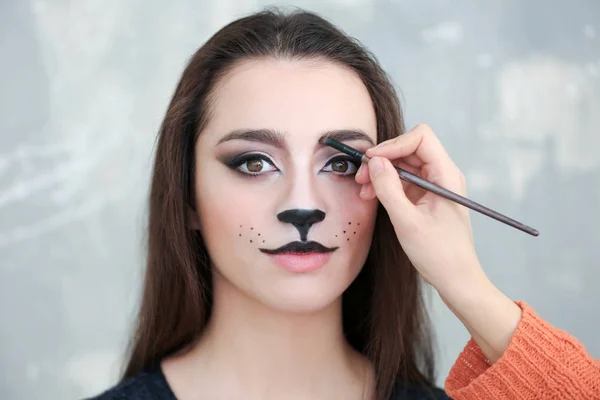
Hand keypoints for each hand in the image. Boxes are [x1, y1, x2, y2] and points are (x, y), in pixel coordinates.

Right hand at [356, 124, 521, 362]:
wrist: (456, 279)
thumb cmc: (439, 254)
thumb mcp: (407, 222)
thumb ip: (389, 189)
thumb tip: (374, 162)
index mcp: (446, 175)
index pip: (421, 138)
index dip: (394, 144)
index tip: (372, 159)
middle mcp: (442, 175)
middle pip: (409, 149)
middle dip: (383, 159)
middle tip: (361, 177)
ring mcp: (434, 186)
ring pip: (403, 165)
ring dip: (381, 173)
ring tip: (364, 189)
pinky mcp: (426, 197)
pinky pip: (403, 181)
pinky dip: (386, 185)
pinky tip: (372, 196)